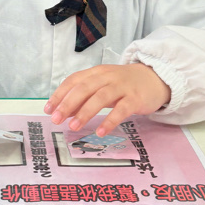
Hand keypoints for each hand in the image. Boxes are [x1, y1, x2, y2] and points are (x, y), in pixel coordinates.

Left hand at [44, 63, 170, 135]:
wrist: (155, 78)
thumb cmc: (124, 84)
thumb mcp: (102, 87)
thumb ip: (84, 98)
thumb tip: (63, 112)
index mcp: (96, 72)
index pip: (73, 81)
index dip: (60, 95)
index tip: (48, 109)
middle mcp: (107, 77)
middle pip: (84, 88)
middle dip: (68, 104)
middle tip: (56, 119)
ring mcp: (122, 87)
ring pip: (100, 97)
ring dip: (85, 112)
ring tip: (73, 127)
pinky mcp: (135, 98)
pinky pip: (121, 110)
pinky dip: (110, 121)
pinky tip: (101, 132)